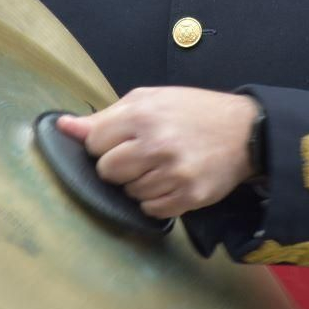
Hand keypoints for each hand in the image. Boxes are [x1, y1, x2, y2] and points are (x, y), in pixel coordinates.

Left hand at [57, 87, 258, 218]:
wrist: (244, 131)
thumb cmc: (192, 111)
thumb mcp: (149, 99)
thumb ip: (105, 117)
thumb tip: (63, 127)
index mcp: (142, 114)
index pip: (93, 143)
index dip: (103, 143)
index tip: (119, 140)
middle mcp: (156, 144)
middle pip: (106, 171)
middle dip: (117, 165)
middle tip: (139, 154)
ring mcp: (173, 173)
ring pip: (128, 192)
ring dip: (138, 183)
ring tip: (159, 165)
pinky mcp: (188, 197)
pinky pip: (150, 209)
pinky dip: (155, 199)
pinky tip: (169, 181)